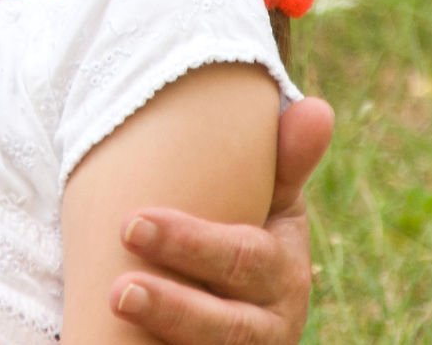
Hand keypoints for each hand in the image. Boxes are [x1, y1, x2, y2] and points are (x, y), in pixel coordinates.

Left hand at [109, 95, 332, 344]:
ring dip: (163, 336)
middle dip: (172, 308)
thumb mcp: (274, 200)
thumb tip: (316, 109)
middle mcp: (266, 325)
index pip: (241, 260)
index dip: (190, 246)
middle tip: (118, 291)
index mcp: (282, 273)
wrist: (244, 298)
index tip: (131, 223)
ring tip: (114, 309)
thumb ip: (286, 160)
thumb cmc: (250, 233)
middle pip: (225, 326)